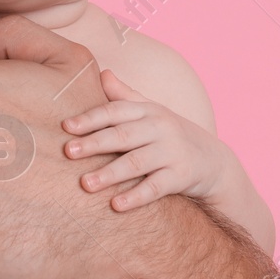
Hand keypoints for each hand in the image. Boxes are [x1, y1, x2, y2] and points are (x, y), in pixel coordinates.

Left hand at [64, 69, 240, 211]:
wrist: (213, 160)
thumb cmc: (169, 134)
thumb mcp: (150, 111)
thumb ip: (124, 96)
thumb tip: (102, 73)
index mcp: (148, 110)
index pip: (115, 111)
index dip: (90, 119)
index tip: (66, 127)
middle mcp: (160, 127)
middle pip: (123, 135)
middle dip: (94, 143)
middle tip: (68, 152)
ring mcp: (172, 151)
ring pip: (137, 162)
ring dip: (110, 173)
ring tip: (86, 184)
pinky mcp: (182, 176)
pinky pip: (156, 187)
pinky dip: (136, 196)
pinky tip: (116, 205)